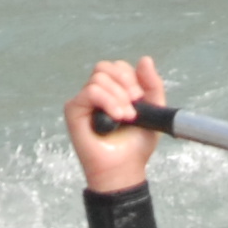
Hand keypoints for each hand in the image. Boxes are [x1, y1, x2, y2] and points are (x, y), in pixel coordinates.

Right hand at [68, 56, 165, 194]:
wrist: (125, 168)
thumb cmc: (136, 144)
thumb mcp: (154, 110)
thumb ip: (152, 85)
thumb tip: (145, 59)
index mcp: (114, 90)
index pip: (118, 67)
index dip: (131, 78)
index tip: (140, 98)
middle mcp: (97, 93)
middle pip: (106, 67)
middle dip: (125, 83)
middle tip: (134, 107)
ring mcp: (84, 101)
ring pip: (99, 78)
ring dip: (118, 96)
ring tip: (126, 117)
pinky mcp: (74, 110)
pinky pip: (91, 91)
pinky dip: (107, 101)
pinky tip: (116, 117)